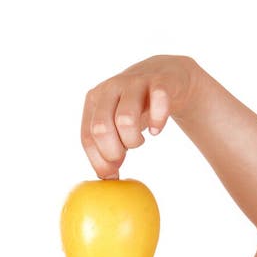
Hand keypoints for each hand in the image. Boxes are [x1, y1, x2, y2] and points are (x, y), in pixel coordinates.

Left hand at [80, 54, 201, 178]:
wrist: (169, 76)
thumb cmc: (138, 108)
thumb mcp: (116, 127)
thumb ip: (108, 149)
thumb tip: (107, 179)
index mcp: (94, 100)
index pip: (87, 137)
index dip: (99, 161)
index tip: (113, 172)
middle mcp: (110, 88)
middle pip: (101, 128)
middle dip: (114, 152)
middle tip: (126, 155)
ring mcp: (135, 82)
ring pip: (125, 119)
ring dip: (134, 140)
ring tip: (141, 140)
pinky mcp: (160, 81)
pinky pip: (157, 101)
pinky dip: (157, 122)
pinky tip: (156, 129)